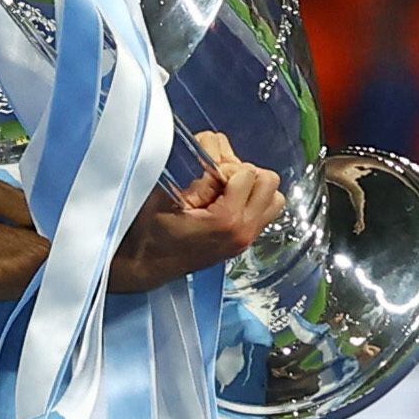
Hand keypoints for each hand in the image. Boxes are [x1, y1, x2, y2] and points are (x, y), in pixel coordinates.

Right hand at [109, 131, 285, 293]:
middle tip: (220, 180)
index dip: (225, 167)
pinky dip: (252, 201)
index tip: (206, 176)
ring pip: (274, 198)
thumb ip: (199, 174)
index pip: (247, 172)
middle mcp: (244, 231)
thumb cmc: (151, 230)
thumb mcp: (169, 194)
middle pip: (269, 182)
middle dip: (245, 174)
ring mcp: (246, 239)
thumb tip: (218, 154)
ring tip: (228, 190)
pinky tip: (227, 203)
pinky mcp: (244, 243)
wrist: (145, 263)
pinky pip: (265, 212)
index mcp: (227, 219)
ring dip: (253, 188)